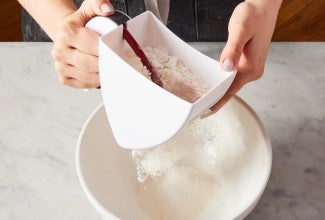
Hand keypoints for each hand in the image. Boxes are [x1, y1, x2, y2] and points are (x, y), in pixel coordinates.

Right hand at [51, 0, 113, 87]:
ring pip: (87, 77)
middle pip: (90, 64)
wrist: (66, 34)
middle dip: (107, 65)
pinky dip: (94, 83)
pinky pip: (83, 85)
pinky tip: (100, 76)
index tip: (118, 52)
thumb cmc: (81, 24)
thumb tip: (107, 9)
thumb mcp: (88, 10)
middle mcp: (59, 50)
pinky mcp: (63, 78)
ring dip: (102, 76)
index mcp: (66, 32)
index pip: (93, 46)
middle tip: (118, 64)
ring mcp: (60, 66)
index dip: (108, 50)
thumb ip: (98, 4)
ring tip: (111, 70)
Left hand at [208, 0, 280, 114]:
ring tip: (204, 98)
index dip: (217, 103)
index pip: (230, 91)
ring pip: (232, 84)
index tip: (205, 113)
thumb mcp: (240, 30)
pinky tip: (215, 83)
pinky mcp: (249, 64)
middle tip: (198, 108)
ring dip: (219, 91)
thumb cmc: (252, 15)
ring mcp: (252, 68)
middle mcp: (253, 72)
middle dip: (216, 100)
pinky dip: (224, 82)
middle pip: (231, 90)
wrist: (263, 8)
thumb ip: (232, 49)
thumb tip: (227, 67)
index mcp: (250, 67)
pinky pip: (234, 77)